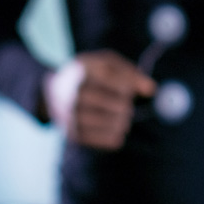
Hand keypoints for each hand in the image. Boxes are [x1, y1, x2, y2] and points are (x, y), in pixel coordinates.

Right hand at [42, 50, 156, 150]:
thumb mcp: (105, 63)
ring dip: (123, 121)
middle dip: (127, 106)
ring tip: (120, 117)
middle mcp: (76, 93)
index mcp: (85, 71)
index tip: (127, 89)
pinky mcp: (73, 134)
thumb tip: (150, 89)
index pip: (122, 84)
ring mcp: (72, 115)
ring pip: (115, 124)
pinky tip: (114, 128)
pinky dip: (116, 135)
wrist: (52, 92)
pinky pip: (107, 140)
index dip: (131, 88)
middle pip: (120, 106)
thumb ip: (130, 72)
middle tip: (123, 105)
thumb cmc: (88, 75)